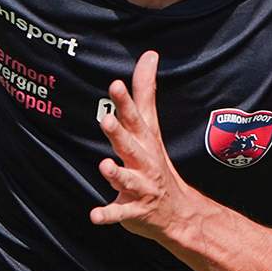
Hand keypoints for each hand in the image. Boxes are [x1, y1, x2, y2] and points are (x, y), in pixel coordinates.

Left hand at [90, 51, 198, 239]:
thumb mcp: (151, 127)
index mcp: (144, 141)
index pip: (135, 118)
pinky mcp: (132, 211)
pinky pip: (119, 213)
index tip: (115, 85)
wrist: (177, 211)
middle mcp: (144, 162)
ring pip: (127, 180)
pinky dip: (108, 215)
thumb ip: (145, 92)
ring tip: (105, 166)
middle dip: (119, 134)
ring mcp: (139, 187)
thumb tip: (149, 55)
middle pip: (131, 146)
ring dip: (116, 173)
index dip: (125, 102)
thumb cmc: (155, 162)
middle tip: (106, 121)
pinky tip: (94, 215)